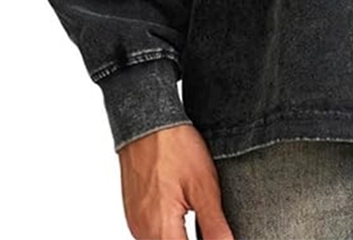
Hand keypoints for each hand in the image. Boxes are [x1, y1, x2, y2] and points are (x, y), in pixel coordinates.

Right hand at [118, 123, 234, 239]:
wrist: (147, 123)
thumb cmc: (174, 148)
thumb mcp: (204, 186)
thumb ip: (214, 224)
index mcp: (161, 230)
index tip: (218, 235)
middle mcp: (143, 233)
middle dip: (193, 239)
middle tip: (213, 229)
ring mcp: (136, 224)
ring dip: (181, 238)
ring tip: (202, 223)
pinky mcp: (135, 214)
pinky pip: (153, 234)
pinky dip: (170, 233)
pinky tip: (185, 217)